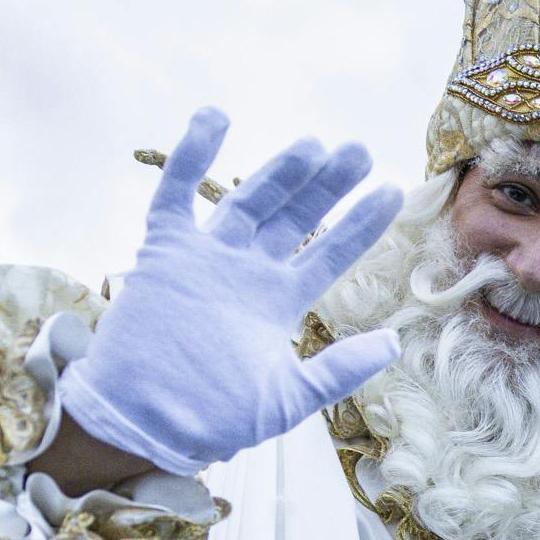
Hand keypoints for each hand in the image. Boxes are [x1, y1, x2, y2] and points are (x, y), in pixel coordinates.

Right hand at [49, 107, 405, 482]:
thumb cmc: (215, 418)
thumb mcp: (291, 397)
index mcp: (278, 303)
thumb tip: (392, 343)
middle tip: (358, 151)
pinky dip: (191, 155)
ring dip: (281, 171)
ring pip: (249, 201)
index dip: (359, 224)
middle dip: (326, 185)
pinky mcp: (163, 251)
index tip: (391, 192)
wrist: (148, 422)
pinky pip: (176, 193)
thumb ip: (340, 369)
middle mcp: (246, 273)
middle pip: (294, 217)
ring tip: (315, 144)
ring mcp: (206, 258)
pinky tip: (215, 117)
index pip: (329, 254)